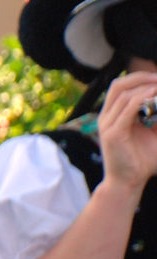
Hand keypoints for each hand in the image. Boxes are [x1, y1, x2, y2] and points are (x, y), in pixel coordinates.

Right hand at [95, 72, 156, 191]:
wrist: (128, 182)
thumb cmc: (140, 161)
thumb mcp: (152, 133)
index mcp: (113, 116)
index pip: (121, 87)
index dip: (140, 78)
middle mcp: (106, 117)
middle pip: (119, 85)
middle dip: (141, 77)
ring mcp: (107, 124)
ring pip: (123, 94)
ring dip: (145, 87)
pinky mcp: (113, 133)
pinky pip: (127, 109)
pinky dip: (142, 99)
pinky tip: (154, 96)